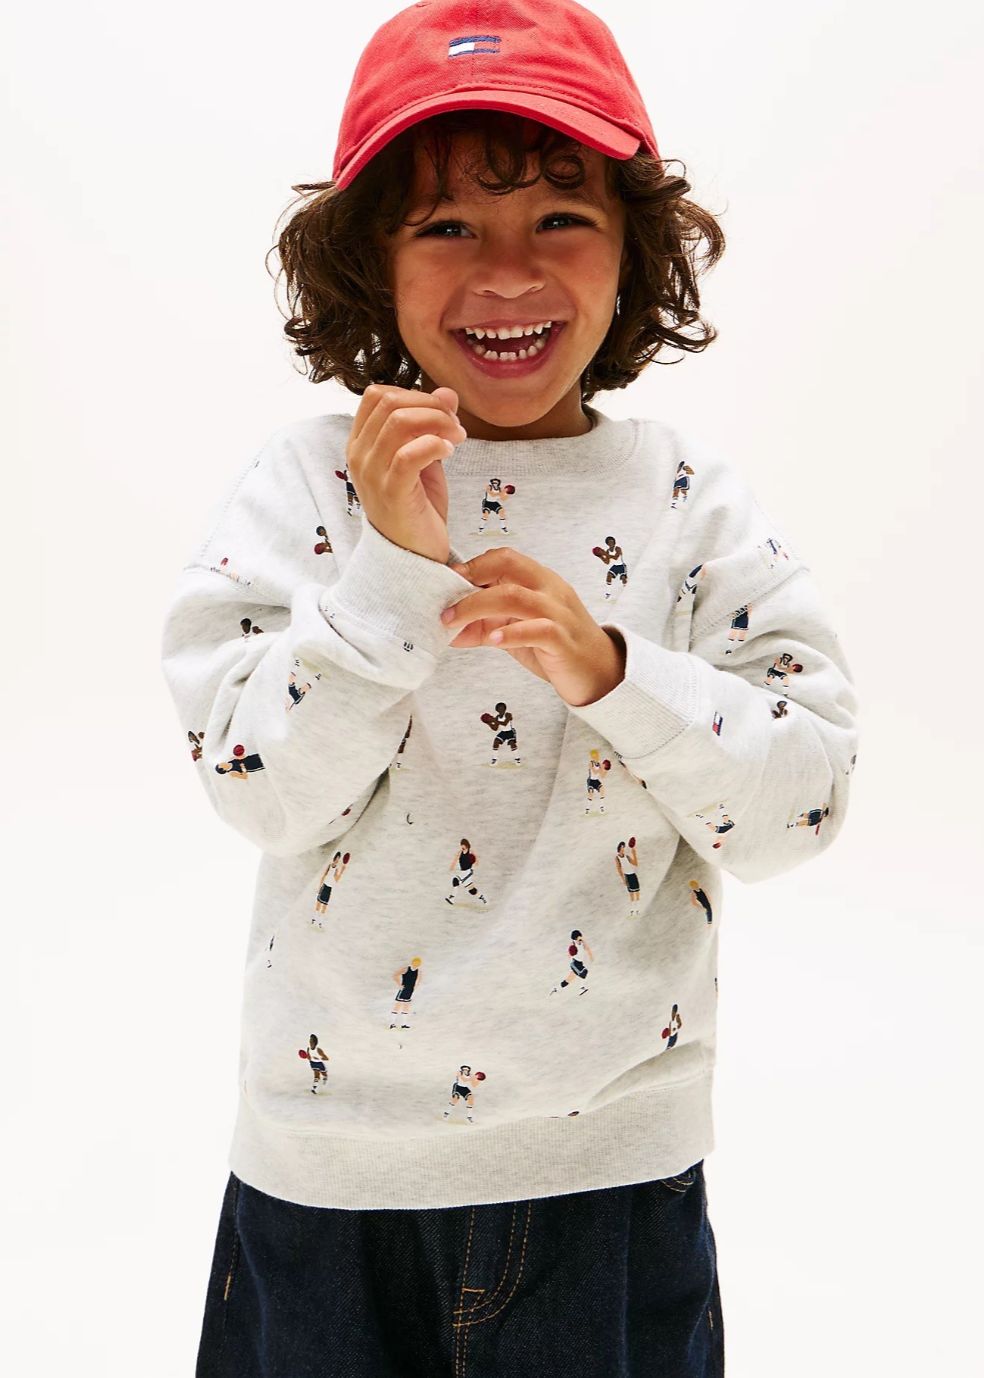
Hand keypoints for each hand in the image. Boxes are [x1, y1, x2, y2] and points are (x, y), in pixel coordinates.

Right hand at [346, 384, 467, 562]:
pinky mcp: (391, 493)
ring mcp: (372, 474)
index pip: (377, 396)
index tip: (442, 412)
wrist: (413, 555)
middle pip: (390, 402)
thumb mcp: (425, 458)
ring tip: (457, 438)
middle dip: (431, 406)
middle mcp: (359, 456)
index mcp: (361, 444)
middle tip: (456, 425)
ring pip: (400, 422)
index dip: (414, 394)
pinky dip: (435, 445)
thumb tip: (448, 392)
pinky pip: (409, 454)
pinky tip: (449, 452)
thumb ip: (432, 426)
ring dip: (438, 422)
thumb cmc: (417, 506)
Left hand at [440, 547, 626, 706]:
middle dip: (470, 579)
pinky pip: (537, 629)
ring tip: (453, 622)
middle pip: (507, 567)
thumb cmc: (556, 649)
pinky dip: (511, 633)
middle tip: (444, 602)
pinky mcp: (563, 641)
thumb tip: (448, 630)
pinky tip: (493, 640)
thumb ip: (486, 626)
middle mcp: (551, 590)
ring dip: (477, 606)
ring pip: (515, 596)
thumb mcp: (517, 632)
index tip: (447, 582)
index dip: (473, 565)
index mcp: (541, 581)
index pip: (505, 557)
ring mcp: (559, 613)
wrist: (600, 673)